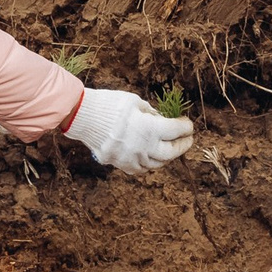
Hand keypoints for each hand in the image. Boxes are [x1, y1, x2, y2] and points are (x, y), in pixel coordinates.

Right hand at [63, 87, 193, 173]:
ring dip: (167, 157)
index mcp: (150, 129)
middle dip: (183, 146)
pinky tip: (151, 156)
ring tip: (171, 149)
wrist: (83, 117)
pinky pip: (140, 169)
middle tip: (188, 140)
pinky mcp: (121, 164)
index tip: (188, 124)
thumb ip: (151, 113)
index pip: (176, 131)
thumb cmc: (110, 104)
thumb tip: (162, 120)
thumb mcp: (135, 101)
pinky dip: (149, 164)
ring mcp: (132, 158)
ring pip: (157, 164)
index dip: (186, 127)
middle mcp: (144, 147)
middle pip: (171, 153)